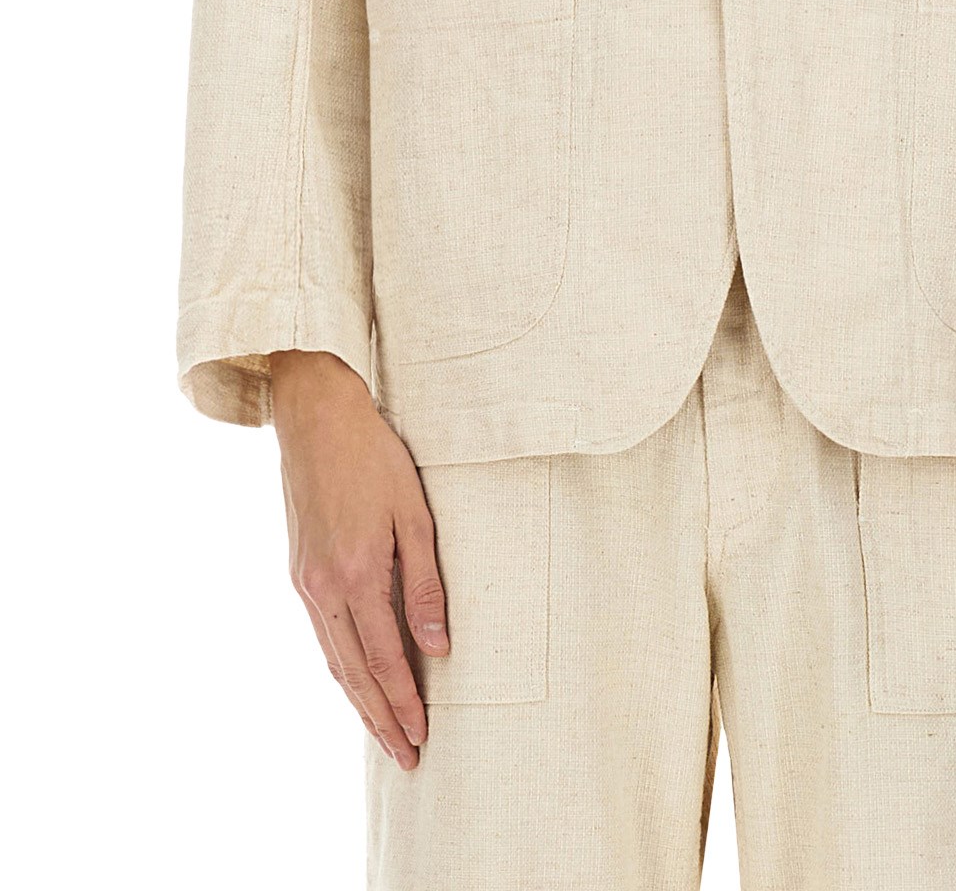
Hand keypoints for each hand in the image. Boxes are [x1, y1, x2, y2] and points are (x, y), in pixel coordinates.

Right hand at [269, 349, 448, 768]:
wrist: (315, 416)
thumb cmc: (373, 455)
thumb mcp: (413, 513)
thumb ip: (424, 583)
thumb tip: (439, 645)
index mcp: (355, 574)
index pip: (386, 658)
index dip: (404, 702)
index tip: (421, 737)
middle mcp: (323, 588)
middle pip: (355, 673)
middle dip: (381, 718)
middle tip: (406, 757)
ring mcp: (305, 582)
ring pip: (334, 660)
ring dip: (359, 700)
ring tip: (384, 732)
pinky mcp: (299, 570)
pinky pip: (322, 635)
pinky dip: (342, 667)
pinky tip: (357, 679)